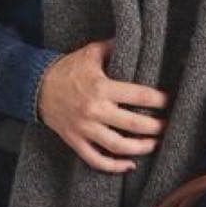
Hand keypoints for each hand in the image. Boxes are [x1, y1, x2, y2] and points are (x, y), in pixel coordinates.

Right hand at [37, 36, 169, 172]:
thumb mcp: (91, 52)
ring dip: (140, 148)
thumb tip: (137, 39)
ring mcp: (84, 128)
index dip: (159, 100)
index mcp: (101, 87)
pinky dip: (114, 167)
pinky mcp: (75, 141)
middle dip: (155, 127)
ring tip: (155, 144)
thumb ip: (114, 47)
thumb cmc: (68, 68)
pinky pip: (96, 160)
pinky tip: (130, 165)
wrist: (35, 86)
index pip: (138, 96)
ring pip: (118, 146)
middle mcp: (94, 110)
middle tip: (168, 126)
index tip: (169, 102)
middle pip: (133, 124)